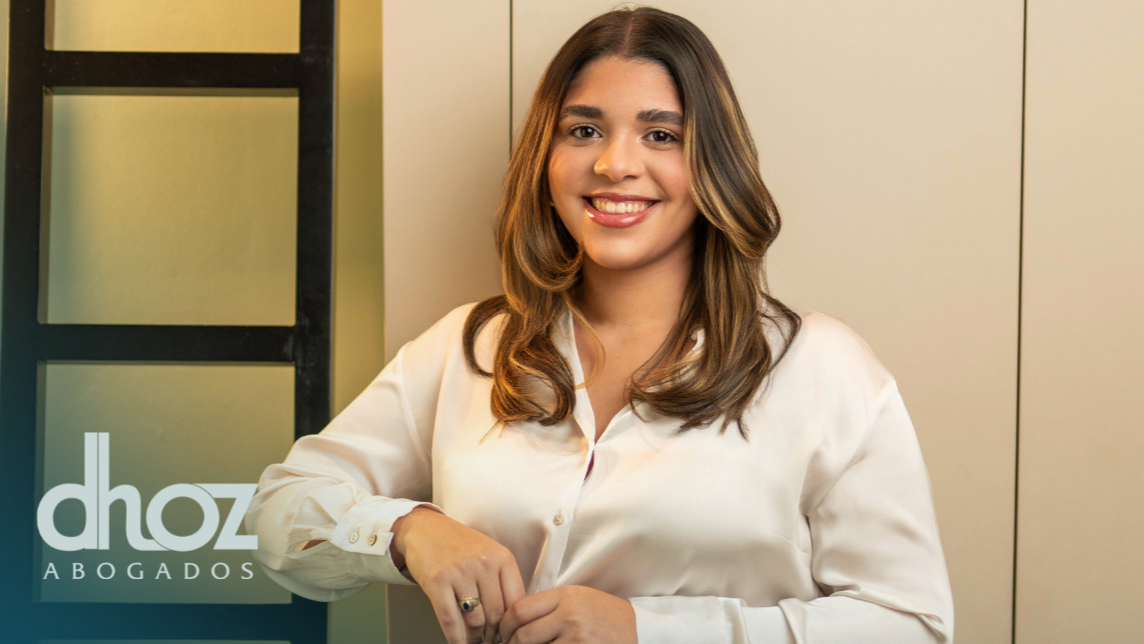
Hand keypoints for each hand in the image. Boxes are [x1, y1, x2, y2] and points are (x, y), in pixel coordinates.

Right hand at [393, 507, 525, 643]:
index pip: (517, 601)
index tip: (509, 634)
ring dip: (476, 639)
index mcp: (502, 557)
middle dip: (494, 635)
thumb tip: (512, 618)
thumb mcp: (488, 554)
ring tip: (476, 643)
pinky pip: (450, 619)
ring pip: (475, 620)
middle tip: (491, 642)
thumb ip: (501, 580)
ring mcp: (460, 572)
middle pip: (497, 614)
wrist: (425, 528)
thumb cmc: (459, 544)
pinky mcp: (437, 581)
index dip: (513, 624)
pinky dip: (455, 638)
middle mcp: (484, 563)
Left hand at [498, 585, 636, 643]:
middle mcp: (569, 616)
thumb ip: (549, 606)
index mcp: (565, 597)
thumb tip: (514, 620)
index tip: (503, 632)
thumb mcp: (579, 598)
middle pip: (523, 635)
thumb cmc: (605, 615)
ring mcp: (576, 638)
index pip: (520, 609)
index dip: (505, 624)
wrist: (640, 630)